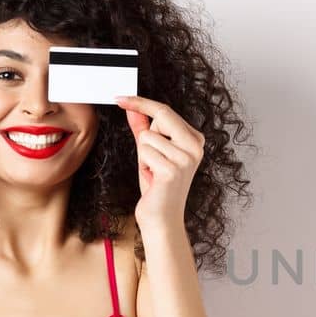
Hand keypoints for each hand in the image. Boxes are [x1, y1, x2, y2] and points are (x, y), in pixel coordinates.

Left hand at [115, 94, 205, 232]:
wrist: (162, 218)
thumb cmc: (157, 186)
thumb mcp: (150, 152)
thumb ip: (142, 128)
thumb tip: (131, 108)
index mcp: (195, 139)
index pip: (165, 111)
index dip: (141, 102)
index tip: (120, 98)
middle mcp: (195, 146)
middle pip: (161, 116)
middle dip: (146, 132)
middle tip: (152, 156)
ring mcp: (186, 158)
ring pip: (147, 137)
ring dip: (144, 155)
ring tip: (154, 171)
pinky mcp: (173, 170)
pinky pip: (145, 152)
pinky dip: (144, 165)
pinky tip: (153, 179)